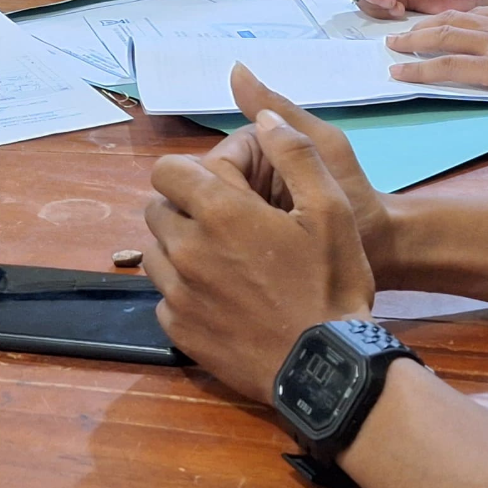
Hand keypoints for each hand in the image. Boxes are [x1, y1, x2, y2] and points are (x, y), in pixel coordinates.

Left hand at [143, 67, 379, 402]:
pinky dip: (183, 289)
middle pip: (158, 208)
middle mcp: (185, 248)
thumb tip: (263, 118)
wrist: (323, 368)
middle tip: (227, 221)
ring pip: (155, 251)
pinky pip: (163, 294)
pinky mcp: (177, 329)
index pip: (167, 170)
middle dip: (185, 206)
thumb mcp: (331, 209)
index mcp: (219, 211)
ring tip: (221, 258)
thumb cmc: (331, 283)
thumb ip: (295, 154)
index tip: (225, 185)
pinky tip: (219, 296)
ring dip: (179, 246)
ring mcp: (177, 292)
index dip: (193, 170)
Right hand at [199, 64, 397, 272]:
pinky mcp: (254, 232)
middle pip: (211, 189)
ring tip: (253, 251)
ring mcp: (249, 203)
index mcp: (261, 144)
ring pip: (214, 214)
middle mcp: (249, 170)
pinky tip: (247, 258)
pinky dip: (232, 244)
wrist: (381, 249)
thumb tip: (237, 69)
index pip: (216, 163)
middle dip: (225, 210)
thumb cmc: (357, 197)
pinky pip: (227, 234)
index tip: (250, 212)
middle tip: (257, 236)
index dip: (224, 187)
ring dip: (227, 230)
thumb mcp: (323, 149)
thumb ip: (283, 113)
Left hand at [386, 3, 487, 103]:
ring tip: (393, 48)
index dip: (449, 20)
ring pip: (442, 38)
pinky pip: (446, 67)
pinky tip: (401, 72)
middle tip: (401, 34)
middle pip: (451, 21)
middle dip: (422, 27)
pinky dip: (419, 69)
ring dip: (413, 44)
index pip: (474, 14)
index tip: (433, 25)